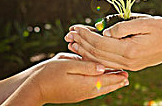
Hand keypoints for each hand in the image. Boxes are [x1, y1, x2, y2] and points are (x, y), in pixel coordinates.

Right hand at [2, 55, 128, 104]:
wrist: (35, 88)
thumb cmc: (49, 73)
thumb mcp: (67, 64)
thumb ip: (86, 65)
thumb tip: (102, 67)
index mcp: (85, 83)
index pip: (105, 79)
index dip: (116, 75)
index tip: (126, 72)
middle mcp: (85, 91)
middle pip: (105, 87)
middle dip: (116, 82)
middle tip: (127, 78)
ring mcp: (80, 95)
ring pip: (99, 91)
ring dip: (109, 86)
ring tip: (119, 82)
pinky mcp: (75, 96)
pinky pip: (92, 92)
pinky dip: (101, 88)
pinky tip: (101, 85)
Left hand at [65, 15, 161, 70]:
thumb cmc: (161, 28)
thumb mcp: (143, 22)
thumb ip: (122, 27)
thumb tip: (105, 31)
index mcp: (130, 50)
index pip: (100, 43)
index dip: (86, 35)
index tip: (75, 27)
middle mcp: (128, 61)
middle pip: (98, 54)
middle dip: (82, 43)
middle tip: (69, 34)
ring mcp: (129, 66)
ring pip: (101, 61)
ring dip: (86, 51)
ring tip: (73, 43)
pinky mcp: (131, 66)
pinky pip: (108, 63)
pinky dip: (95, 57)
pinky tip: (88, 51)